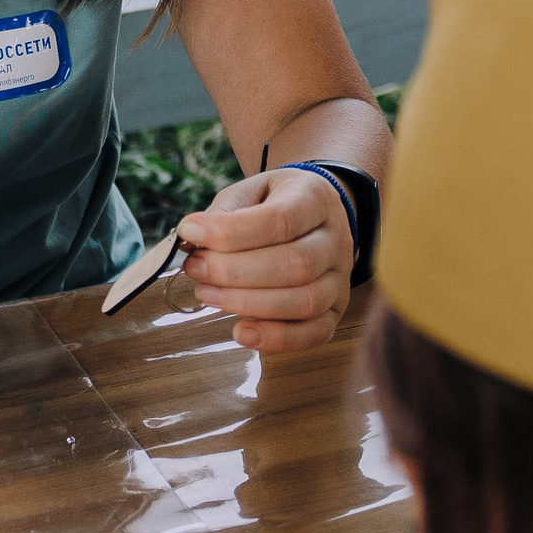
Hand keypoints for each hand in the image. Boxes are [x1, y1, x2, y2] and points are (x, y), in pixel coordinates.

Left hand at [176, 168, 352, 352]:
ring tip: (207, 293)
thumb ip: (223, 213)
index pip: (281, 219)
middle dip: (235, 272)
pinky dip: (276, 339)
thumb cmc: (273, 204)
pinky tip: (241, 332)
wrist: (313, 216)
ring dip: (248, 304)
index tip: (191, 231)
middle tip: (195, 268)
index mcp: (315, 198)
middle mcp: (336, 240)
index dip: (232, 231)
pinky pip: (315, 333)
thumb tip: (192, 237)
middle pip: (296, 264)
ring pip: (305, 301)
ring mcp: (341, 278)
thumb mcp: (249, 193)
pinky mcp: (335, 310)